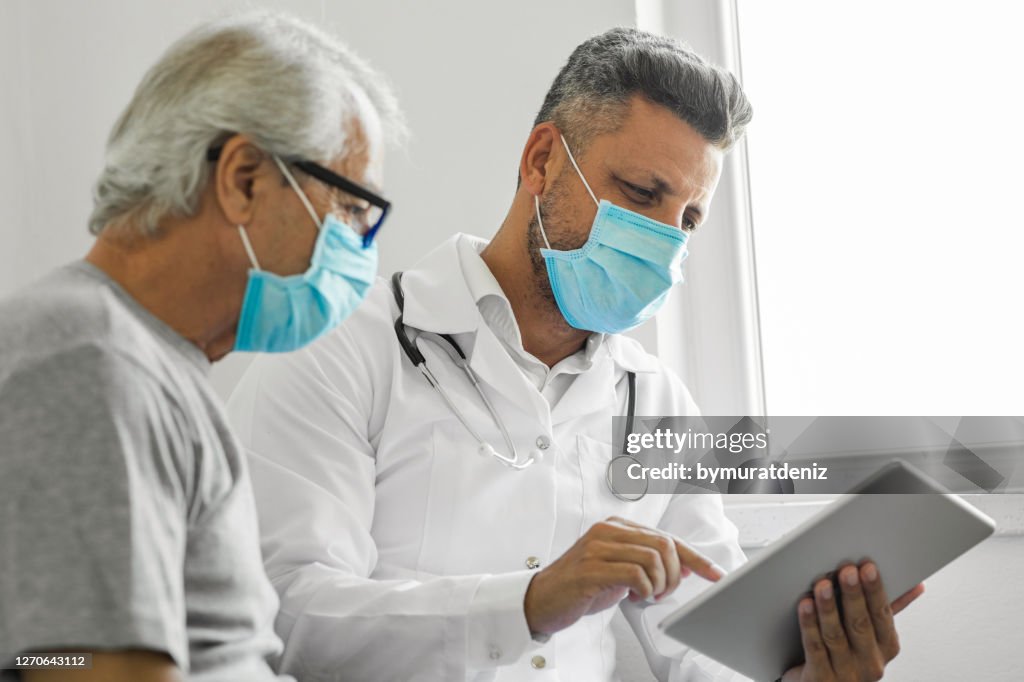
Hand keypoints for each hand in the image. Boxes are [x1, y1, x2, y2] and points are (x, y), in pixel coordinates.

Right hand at [523, 516, 722, 636]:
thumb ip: (646, 564)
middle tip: (664, 593)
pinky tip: (635, 597)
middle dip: (674, 574)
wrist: (541, 599)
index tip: (715, 574)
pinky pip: (634, 574)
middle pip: (665, 544)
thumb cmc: (579, 586)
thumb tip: (684, 566)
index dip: (696, 557)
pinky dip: (644, 590)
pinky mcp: (591, 567)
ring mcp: (597, 547)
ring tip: (649, 596)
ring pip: (653, 558)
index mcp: (616, 527)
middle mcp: (607, 530)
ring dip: (660, 584)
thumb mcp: (618, 571)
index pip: (666, 537)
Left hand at [782, 562, 924, 681]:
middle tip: (846, 570)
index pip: (883, 615)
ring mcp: (846, 673)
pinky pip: (815, 650)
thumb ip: (887, 609)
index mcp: (886, 647)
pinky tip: (804, 606)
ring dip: (829, 608)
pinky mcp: (821, 680)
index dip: (875, 590)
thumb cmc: (847, 655)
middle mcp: (870, 663)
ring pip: (836, 636)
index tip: (868, 566)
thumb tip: (916, 584)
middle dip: (854, 595)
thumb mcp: (872, 634)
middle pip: (861, 624)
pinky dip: (809, 626)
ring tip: (821, 584)